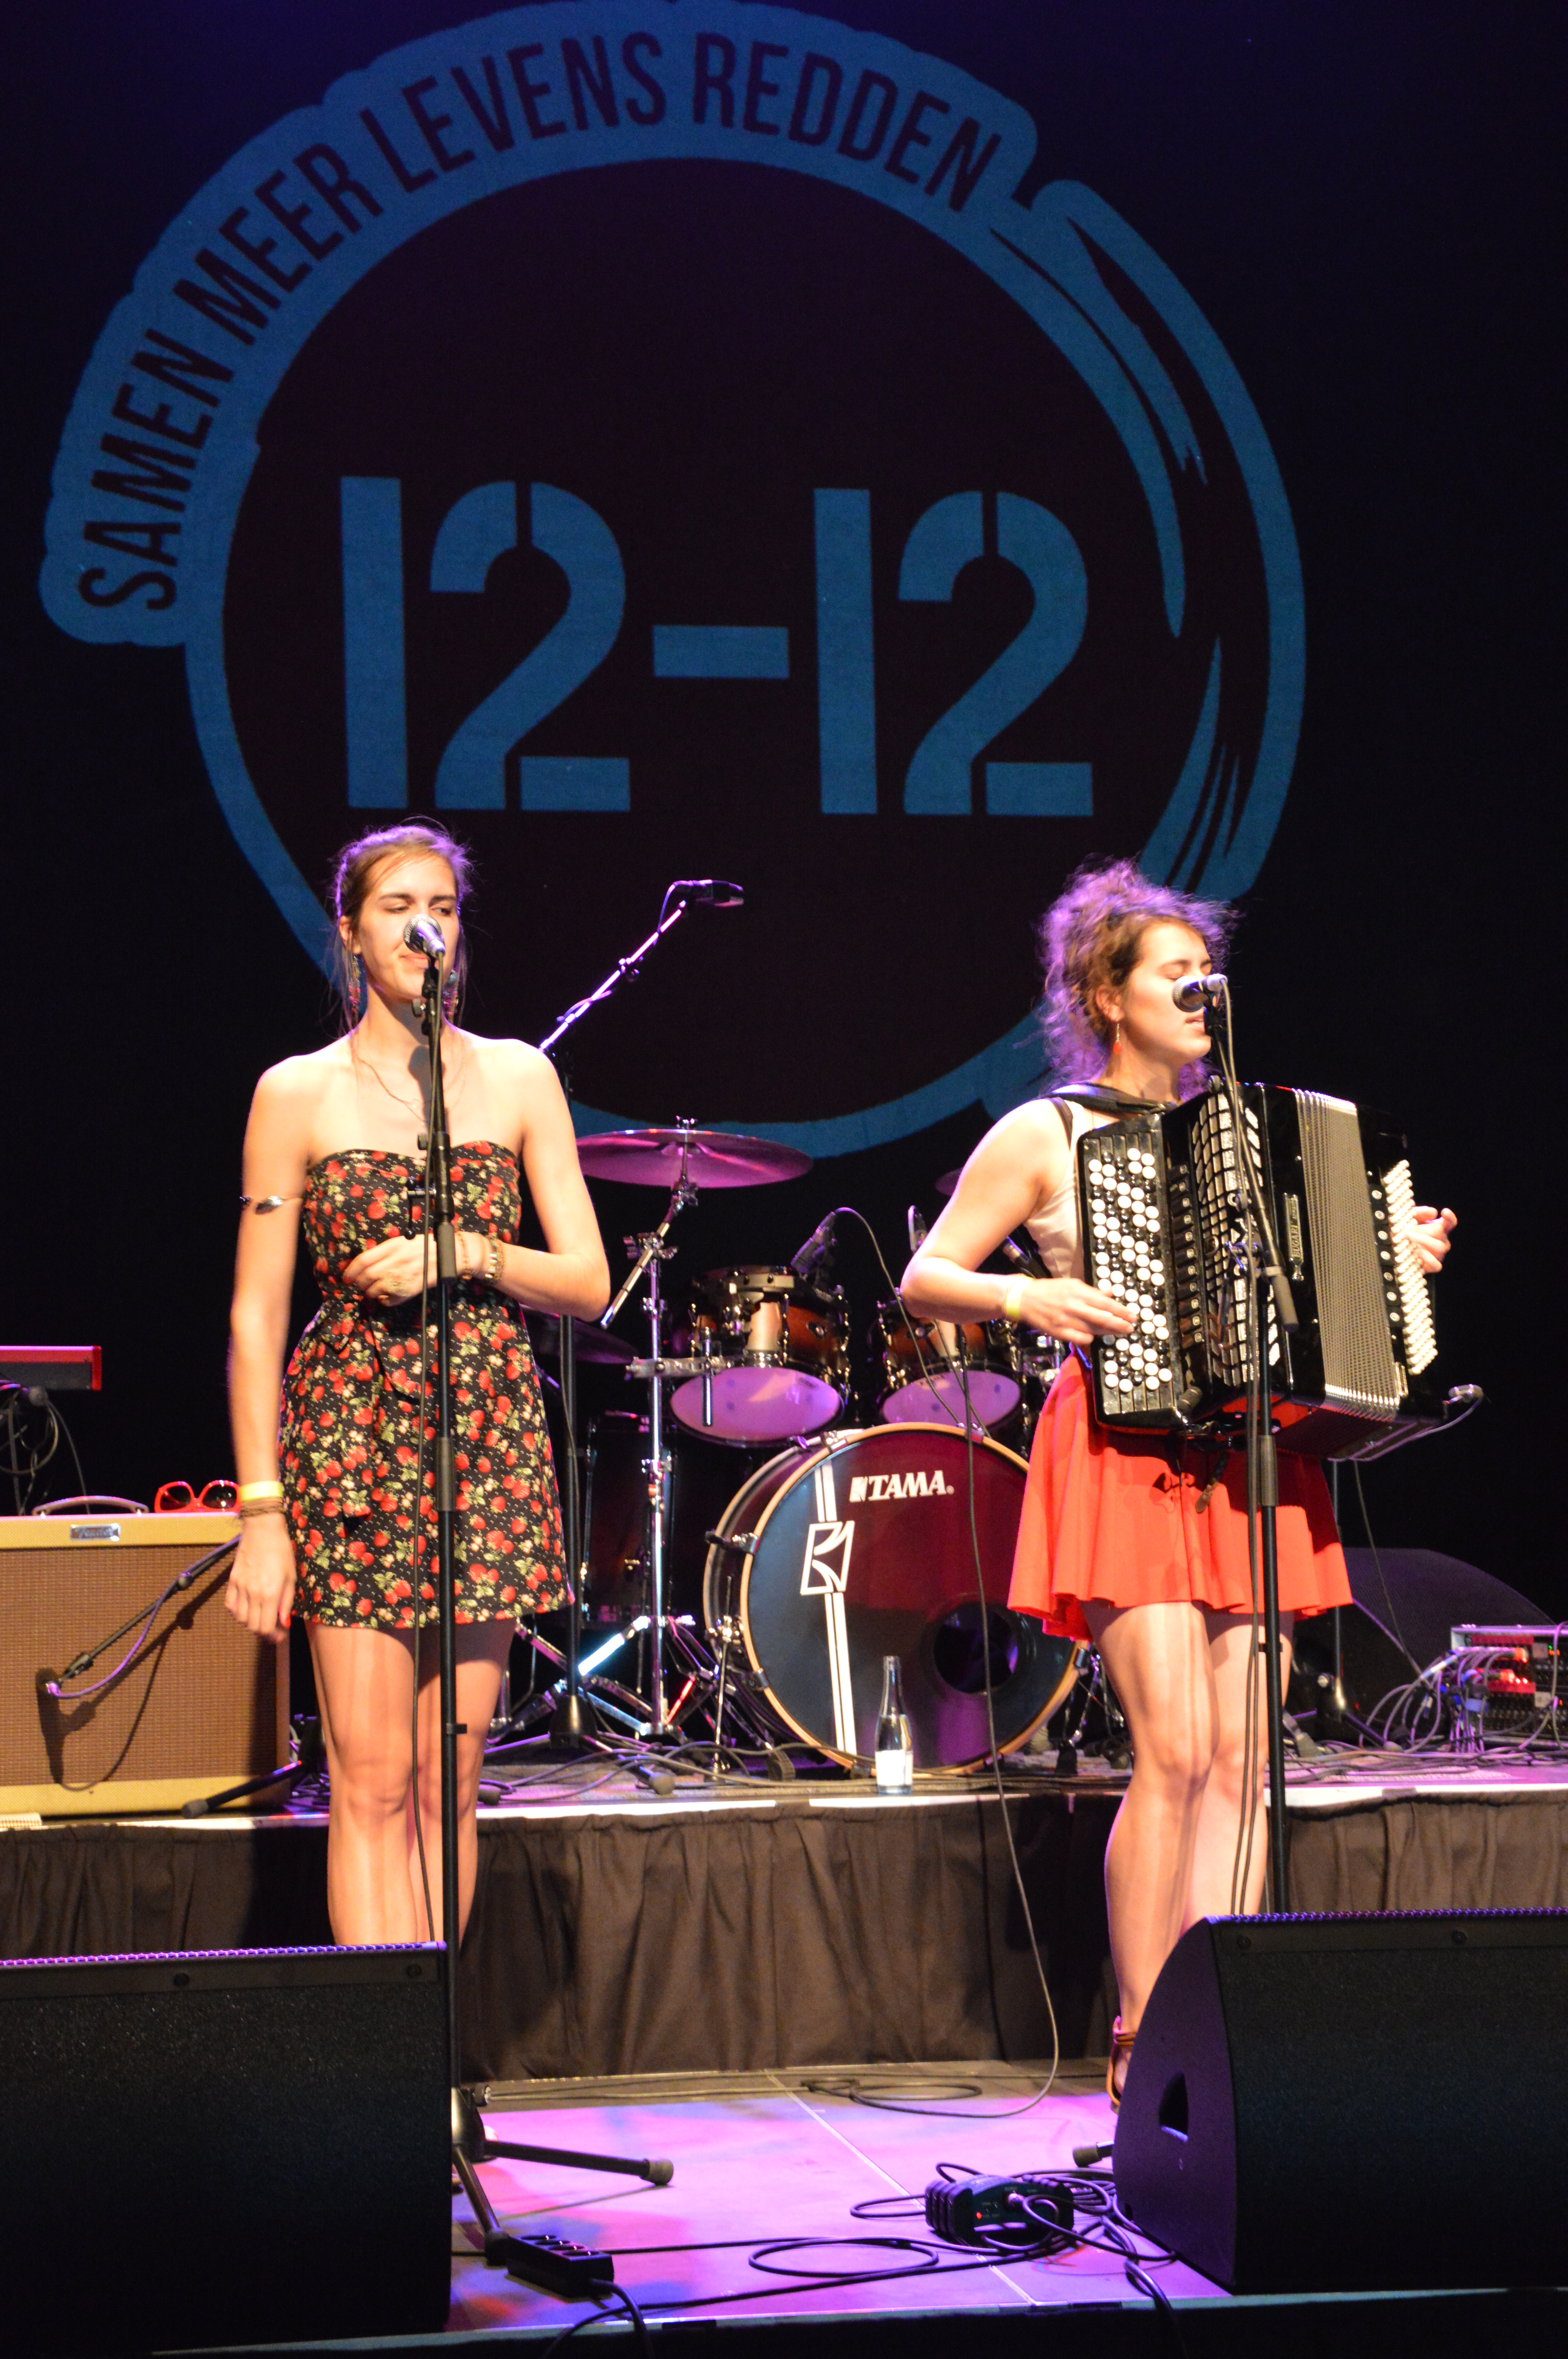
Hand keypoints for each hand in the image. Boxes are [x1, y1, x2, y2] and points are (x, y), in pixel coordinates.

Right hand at [224, 1514, 295, 1643]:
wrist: (262, 1530)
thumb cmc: (282, 1551)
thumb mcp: (291, 1577)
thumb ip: (286, 1602)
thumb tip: (283, 1623)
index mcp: (270, 1594)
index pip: (265, 1627)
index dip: (273, 1636)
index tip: (280, 1635)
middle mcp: (252, 1594)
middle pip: (252, 1626)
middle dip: (263, 1632)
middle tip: (272, 1629)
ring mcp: (239, 1587)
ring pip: (240, 1618)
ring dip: (250, 1623)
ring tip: (260, 1617)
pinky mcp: (231, 1580)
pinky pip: (229, 1605)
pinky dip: (236, 1612)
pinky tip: (245, 1609)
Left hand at [343, 1230, 435, 1304]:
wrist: (445, 1256)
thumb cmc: (422, 1247)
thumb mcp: (401, 1242)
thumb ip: (382, 1252)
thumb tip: (362, 1264)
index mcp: (392, 1248)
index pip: (363, 1260)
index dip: (350, 1270)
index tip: (346, 1277)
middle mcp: (395, 1263)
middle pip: (366, 1277)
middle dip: (359, 1283)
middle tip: (360, 1283)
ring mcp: (402, 1279)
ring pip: (374, 1291)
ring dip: (369, 1292)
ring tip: (373, 1289)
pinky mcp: (408, 1292)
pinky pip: (387, 1301)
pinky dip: (382, 1300)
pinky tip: (386, 1295)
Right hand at [1013, 1275, 1137, 1344]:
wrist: (1025, 1299)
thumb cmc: (1050, 1290)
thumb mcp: (1072, 1284)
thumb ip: (1092, 1291)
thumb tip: (1110, 1293)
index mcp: (1078, 1292)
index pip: (1105, 1303)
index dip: (1121, 1311)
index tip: (1132, 1316)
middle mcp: (1074, 1307)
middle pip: (1103, 1319)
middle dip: (1120, 1325)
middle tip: (1130, 1328)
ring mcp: (1066, 1321)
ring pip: (1094, 1331)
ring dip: (1108, 1332)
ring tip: (1116, 1332)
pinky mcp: (1059, 1332)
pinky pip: (1080, 1339)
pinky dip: (1090, 1339)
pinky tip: (1092, 1336)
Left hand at [1406, 1205, 1456, 1274]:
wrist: (1396, 1248)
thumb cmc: (1406, 1231)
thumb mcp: (1409, 1218)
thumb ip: (1420, 1212)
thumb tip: (1433, 1212)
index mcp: (1439, 1228)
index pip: (1450, 1223)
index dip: (1450, 1217)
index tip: (1444, 1211)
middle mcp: (1442, 1241)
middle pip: (1440, 1233)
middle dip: (1422, 1230)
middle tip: (1406, 1231)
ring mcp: (1438, 1254)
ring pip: (1439, 1248)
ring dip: (1423, 1241)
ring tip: (1408, 1238)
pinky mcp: (1432, 1266)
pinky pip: (1437, 1265)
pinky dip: (1428, 1259)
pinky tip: (1418, 1253)